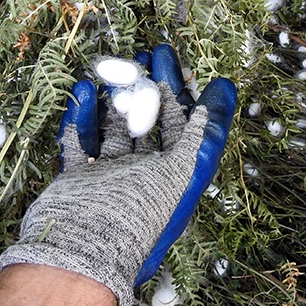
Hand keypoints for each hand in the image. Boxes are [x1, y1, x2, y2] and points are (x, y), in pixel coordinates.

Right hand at [0, 44, 236, 305]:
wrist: (84, 251)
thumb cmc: (140, 214)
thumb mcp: (185, 170)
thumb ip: (208, 130)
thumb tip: (226, 90)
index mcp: (172, 178)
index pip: (180, 126)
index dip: (177, 90)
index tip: (167, 58)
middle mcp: (143, 176)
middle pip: (148, 122)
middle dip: (146, 86)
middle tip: (143, 53)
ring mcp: (109, 177)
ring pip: (113, 128)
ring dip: (112, 99)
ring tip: (109, 69)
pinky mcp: (79, 179)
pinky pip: (80, 141)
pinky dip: (80, 116)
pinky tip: (83, 92)